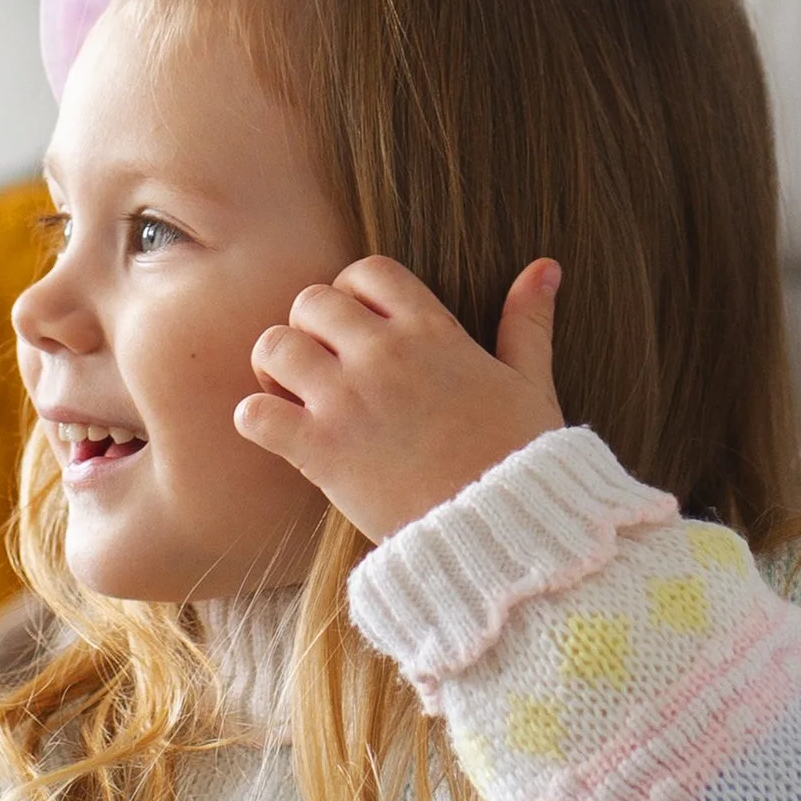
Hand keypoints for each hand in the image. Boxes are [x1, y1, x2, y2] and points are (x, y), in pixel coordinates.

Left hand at [234, 255, 563, 544]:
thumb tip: (545, 267)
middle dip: (310, 328)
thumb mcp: (530, 383)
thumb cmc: (521, 461)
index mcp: (432, 332)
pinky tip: (278, 433)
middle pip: (310, 301)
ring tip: (292, 395)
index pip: (369, 272)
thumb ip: (528, 321)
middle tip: (321, 365)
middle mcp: (384, 356)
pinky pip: (255, 413)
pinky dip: (256, 419)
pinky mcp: (320, 451)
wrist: (503, 533)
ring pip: (274, 346)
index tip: (359, 326)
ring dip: (274, 367)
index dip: (353, 291)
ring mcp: (348, 401)